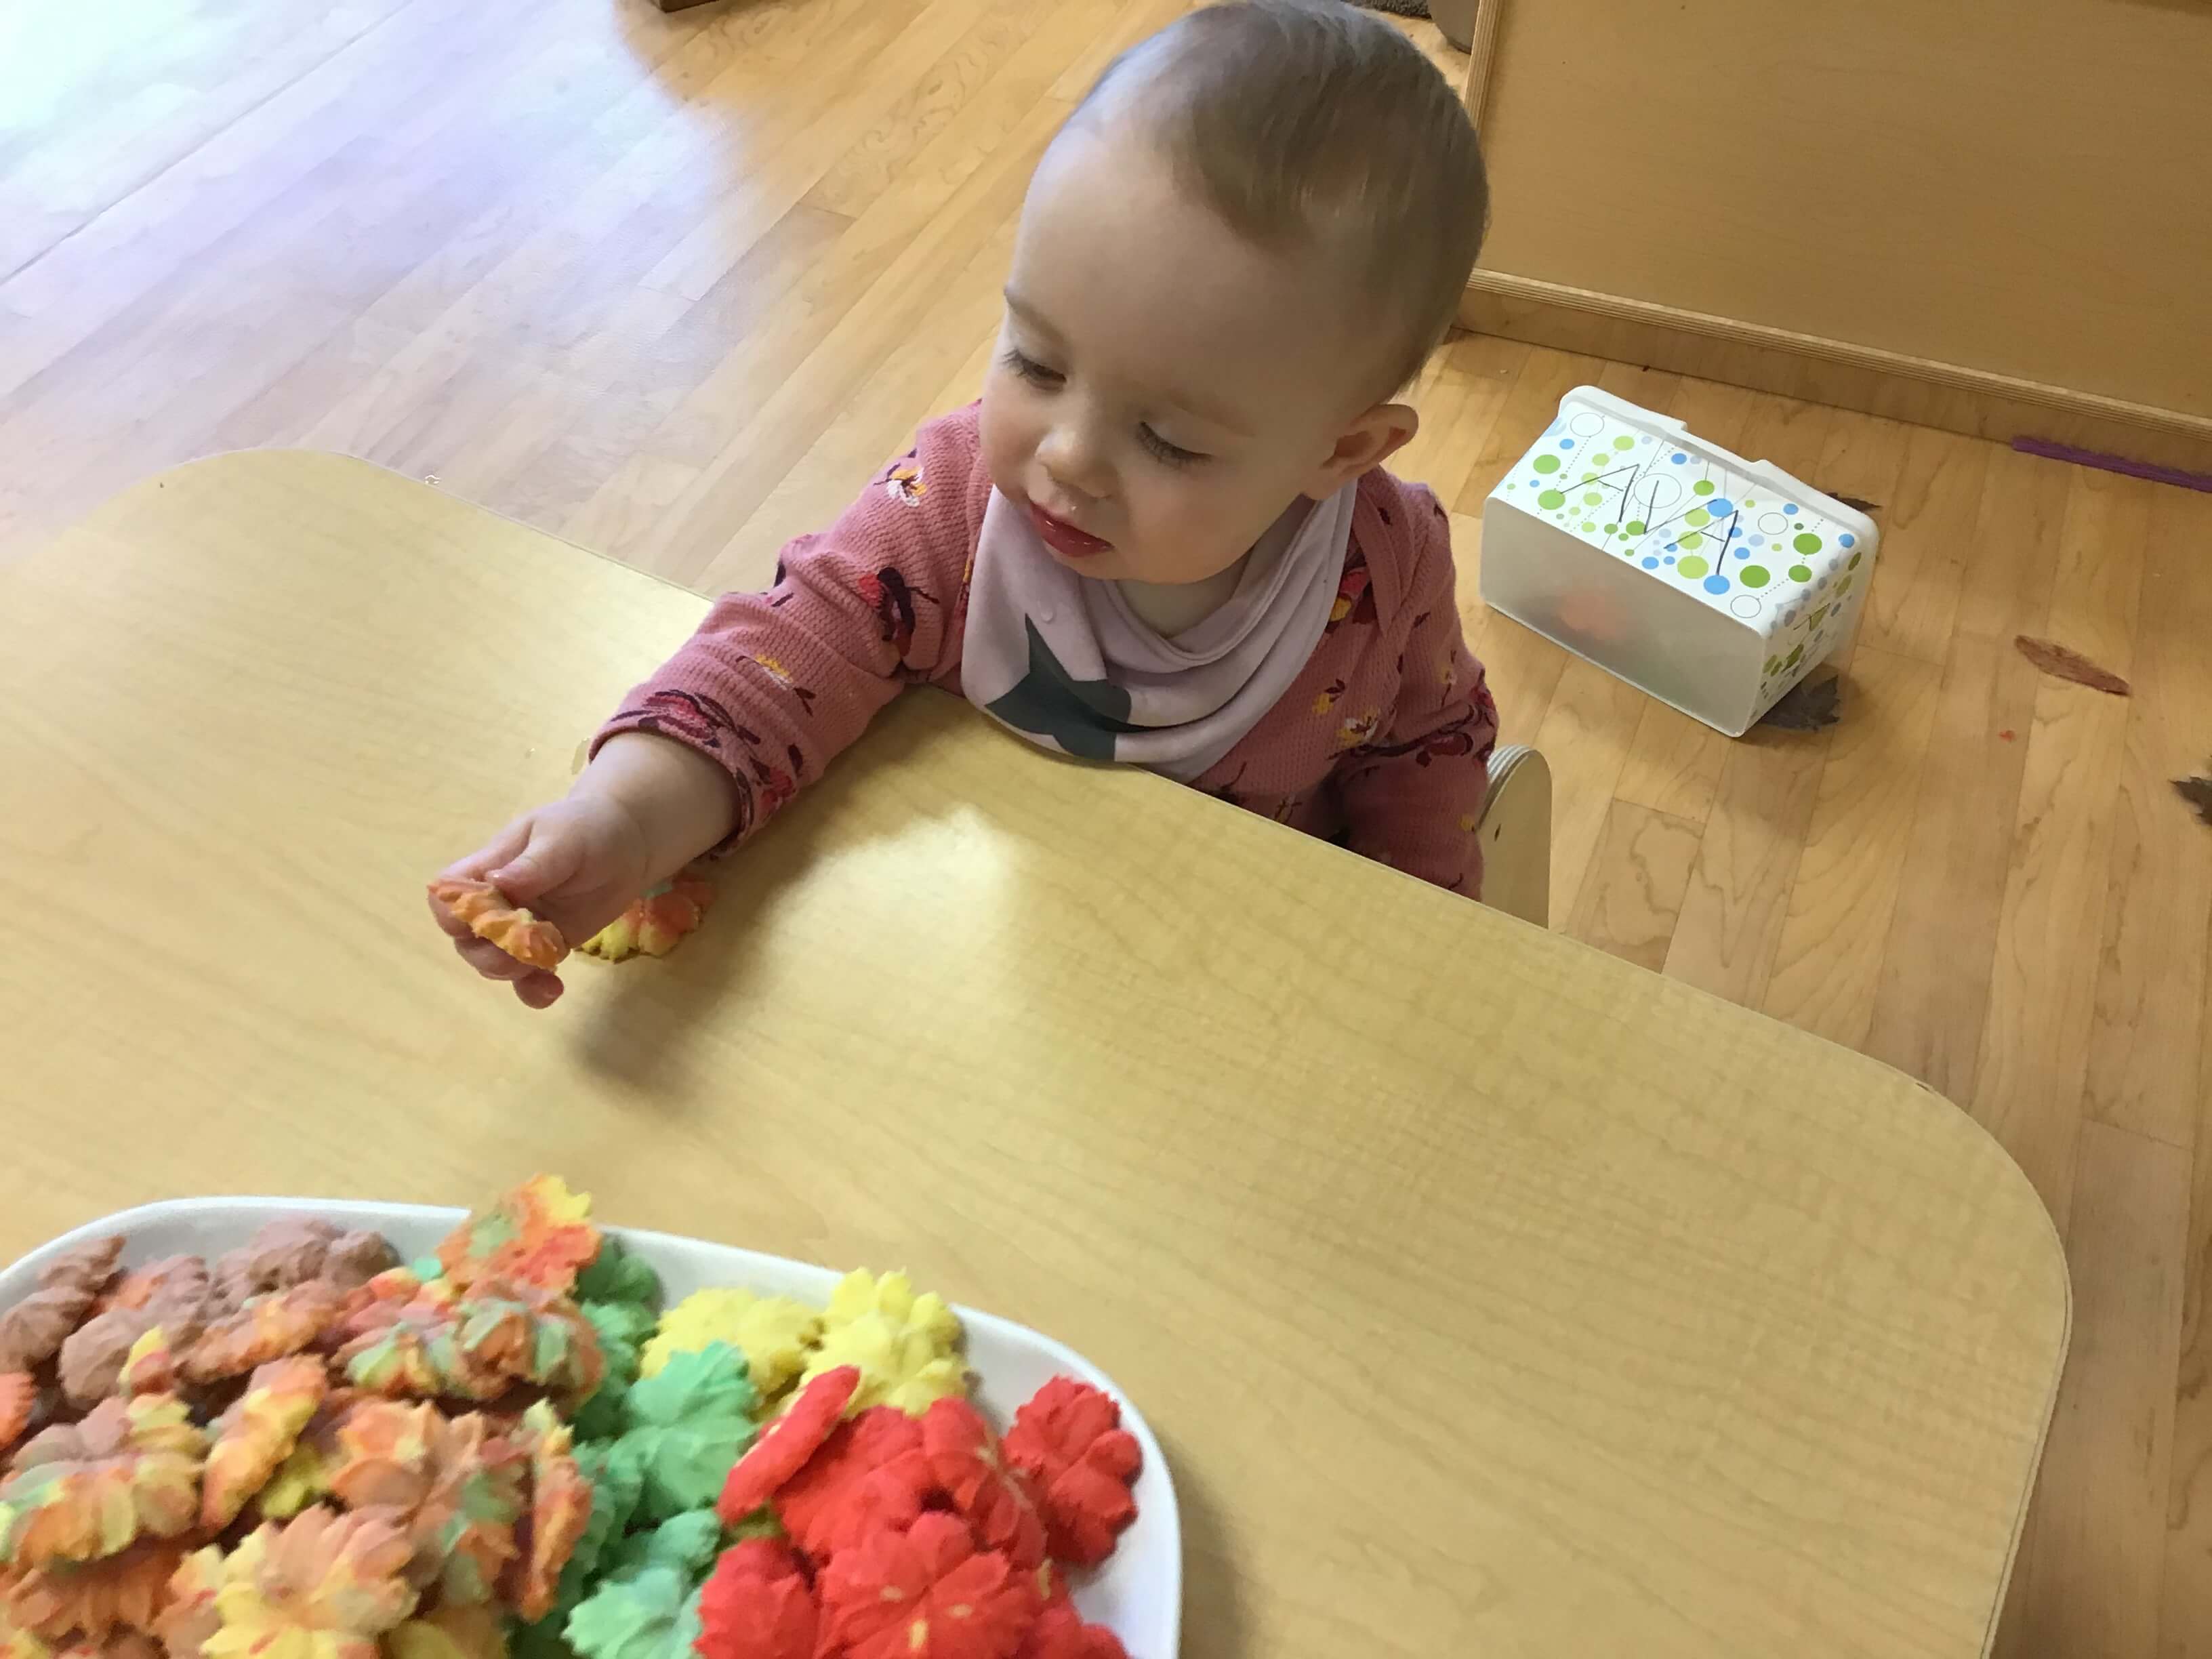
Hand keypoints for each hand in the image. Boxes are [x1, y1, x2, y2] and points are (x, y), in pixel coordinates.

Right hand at [429, 795, 652, 1007]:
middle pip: (466, 941)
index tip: (485, 920)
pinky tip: (554, 990)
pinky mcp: (547, 946)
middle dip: (487, 954)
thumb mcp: (560, 838)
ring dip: (512, 972)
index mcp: (487, 870)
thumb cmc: (585, 827)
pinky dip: (533, 990)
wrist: (628, 842)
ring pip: (493, 963)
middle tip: (523, 950)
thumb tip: (496, 882)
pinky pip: (528, 978)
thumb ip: (531, 865)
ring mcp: (521, 928)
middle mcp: (497, 903)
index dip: (454, 915)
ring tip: (546, 967)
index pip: (446, 898)